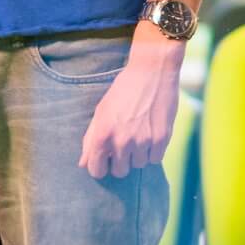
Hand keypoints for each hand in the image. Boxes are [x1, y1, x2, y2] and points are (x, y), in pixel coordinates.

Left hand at [79, 35, 182, 180]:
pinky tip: (151, 133)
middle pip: (120, 172)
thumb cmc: (123, 90)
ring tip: (139, 133)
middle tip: (125, 143)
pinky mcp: (161, 139)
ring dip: (138, 154)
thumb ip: (90, 139)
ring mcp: (142, 142)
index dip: (100, 166)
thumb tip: (83, 164)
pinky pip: (155, 159)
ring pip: (138, 165)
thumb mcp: (101, 111)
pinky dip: (153, 151)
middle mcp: (121, 141)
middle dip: (121, 161)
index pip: (96, 170)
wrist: (152, 72)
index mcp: (102, 135)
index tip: (105, 160)